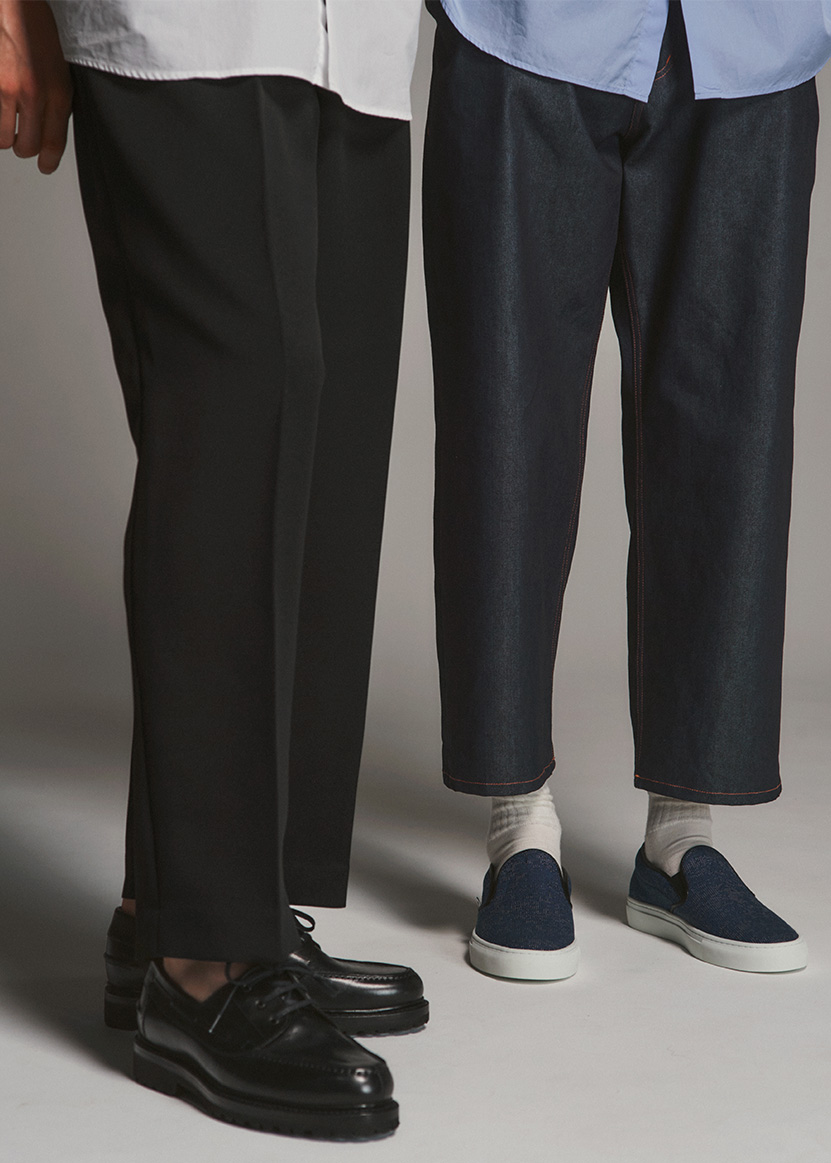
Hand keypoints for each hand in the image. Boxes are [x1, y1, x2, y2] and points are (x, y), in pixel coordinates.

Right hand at [0, 0, 71, 173]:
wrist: (12, 2)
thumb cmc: (34, 25)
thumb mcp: (59, 66)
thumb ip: (57, 99)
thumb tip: (51, 126)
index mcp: (58, 93)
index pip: (54, 144)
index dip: (48, 161)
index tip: (45, 165)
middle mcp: (33, 95)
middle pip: (26, 147)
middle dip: (23, 146)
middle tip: (21, 137)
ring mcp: (5, 89)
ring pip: (2, 138)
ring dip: (4, 133)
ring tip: (7, 119)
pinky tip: (0, 105)